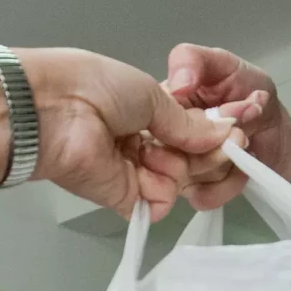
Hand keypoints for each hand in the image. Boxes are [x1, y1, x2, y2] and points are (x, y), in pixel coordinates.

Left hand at [21, 48, 239, 220]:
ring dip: (180, 166)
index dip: (211, 134)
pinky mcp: (123, 199)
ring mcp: (131, 172)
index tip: (236, 129)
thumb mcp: (152, 96)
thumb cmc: (98, 87)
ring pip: (178, 180)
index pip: (187, 132)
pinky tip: (156, 169)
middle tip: (220, 144)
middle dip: (205, 151)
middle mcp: (137, 143)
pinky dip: (165, 190)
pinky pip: (159, 203)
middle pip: (187, 159)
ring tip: (159, 149)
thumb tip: (224, 134)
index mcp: (141, 113)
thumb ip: (187, 122)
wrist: (54, 110)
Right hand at [160, 44, 290, 209]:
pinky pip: (202, 196)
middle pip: (169, 154)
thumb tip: (178, 83)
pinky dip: (230, 183)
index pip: (156, 120)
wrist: (278, 133)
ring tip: (245, 143)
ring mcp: (175, 170)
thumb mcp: (226, 65)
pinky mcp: (194, 192)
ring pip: (186, 178)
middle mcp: (161, 140)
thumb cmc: (249, 94)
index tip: (226, 111)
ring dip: (226, 162)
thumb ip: (196, 60)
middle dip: (216, 143)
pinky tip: (243, 166)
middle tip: (243, 131)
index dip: (193, 120)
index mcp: (161, 105)